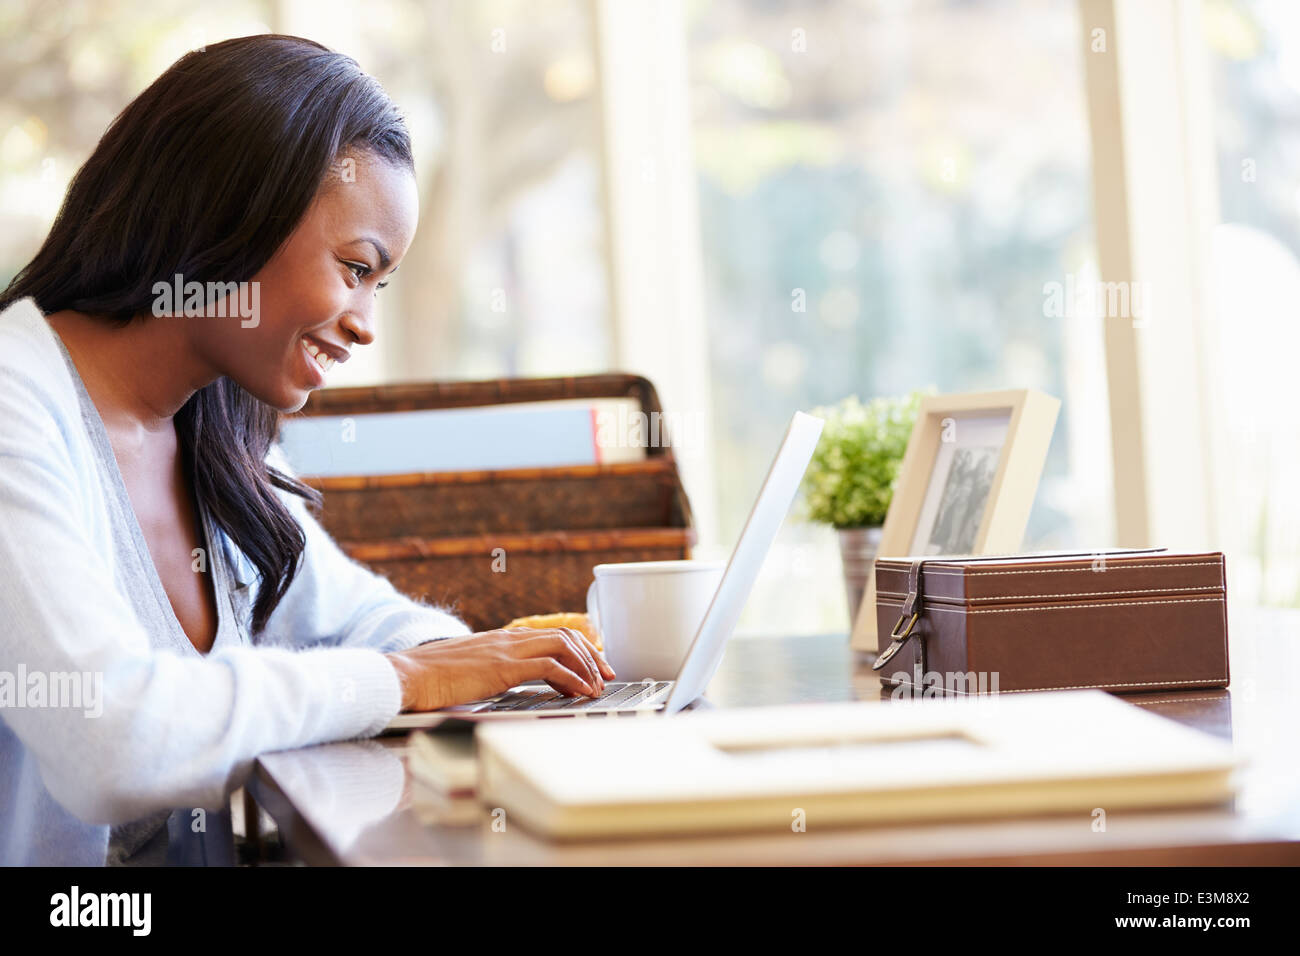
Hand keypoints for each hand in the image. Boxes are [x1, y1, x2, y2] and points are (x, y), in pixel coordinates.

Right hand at [385, 627, 616, 710]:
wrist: (406, 676)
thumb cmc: (430, 679)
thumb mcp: (469, 671)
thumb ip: (490, 671)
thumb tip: (505, 683)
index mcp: (501, 639)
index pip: (550, 635)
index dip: (578, 648)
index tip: (593, 665)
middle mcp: (508, 639)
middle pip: (564, 636)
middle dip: (592, 655)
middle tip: (607, 674)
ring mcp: (506, 650)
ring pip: (563, 647)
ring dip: (587, 666)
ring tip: (598, 686)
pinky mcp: (503, 667)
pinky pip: (550, 667)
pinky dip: (572, 678)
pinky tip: (581, 692)